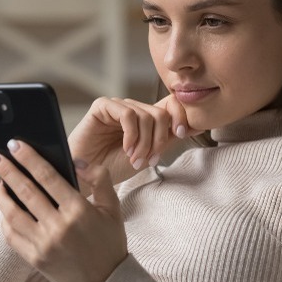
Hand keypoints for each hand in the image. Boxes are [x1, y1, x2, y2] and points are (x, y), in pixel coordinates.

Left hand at [0, 139, 126, 281]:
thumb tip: (76, 160)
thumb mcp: (112, 207)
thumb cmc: (109, 242)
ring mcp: (44, 244)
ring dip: (1, 194)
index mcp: (78, 210)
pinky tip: (4, 208)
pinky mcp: (34, 258)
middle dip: (7, 170)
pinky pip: (12, 236)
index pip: (47, 177)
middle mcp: (59, 227)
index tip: (15, 144)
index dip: (29, 158)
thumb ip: (99, 178)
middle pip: (25, 191)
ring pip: (12, 214)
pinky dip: (4, 219)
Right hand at [68, 94, 201, 185]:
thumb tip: (194, 126)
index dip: (181, 116)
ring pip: (146, 116)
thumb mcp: (148, 154)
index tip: (182, 134)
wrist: (86, 177)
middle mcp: (133, 109)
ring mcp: (118, 106)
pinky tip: (126, 149)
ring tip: (135, 159)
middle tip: (148, 160)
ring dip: (144, 142)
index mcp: (145, 118)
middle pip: (161, 113)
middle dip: (159, 140)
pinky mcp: (102, 107)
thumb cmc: (112, 167)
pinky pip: (128, 114)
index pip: (171, 105)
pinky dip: (132, 135)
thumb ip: (167, 139)